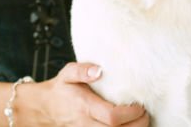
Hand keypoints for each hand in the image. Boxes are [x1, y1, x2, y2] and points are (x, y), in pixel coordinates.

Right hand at [28, 62, 148, 125]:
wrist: (45, 108)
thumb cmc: (60, 90)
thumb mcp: (67, 73)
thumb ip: (82, 70)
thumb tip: (99, 70)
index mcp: (84, 107)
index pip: (112, 117)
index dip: (130, 113)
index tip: (140, 105)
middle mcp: (85, 124)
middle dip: (137, 125)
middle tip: (145, 114)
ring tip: (141, 121)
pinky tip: (130, 126)